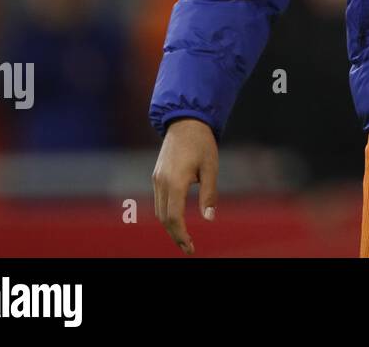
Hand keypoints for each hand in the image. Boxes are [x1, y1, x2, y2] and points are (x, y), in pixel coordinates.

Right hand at [152, 118, 218, 254]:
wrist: (186, 121)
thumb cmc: (202, 144)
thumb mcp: (211, 168)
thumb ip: (209, 194)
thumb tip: (209, 218)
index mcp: (175, 182)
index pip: (174, 217)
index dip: (181, 235)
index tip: (190, 248)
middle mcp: (161, 182)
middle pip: (164, 218)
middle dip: (175, 235)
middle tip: (188, 247)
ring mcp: (156, 179)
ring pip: (159, 211)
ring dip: (170, 225)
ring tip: (184, 236)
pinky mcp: (156, 175)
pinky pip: (159, 200)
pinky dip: (166, 213)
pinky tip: (177, 218)